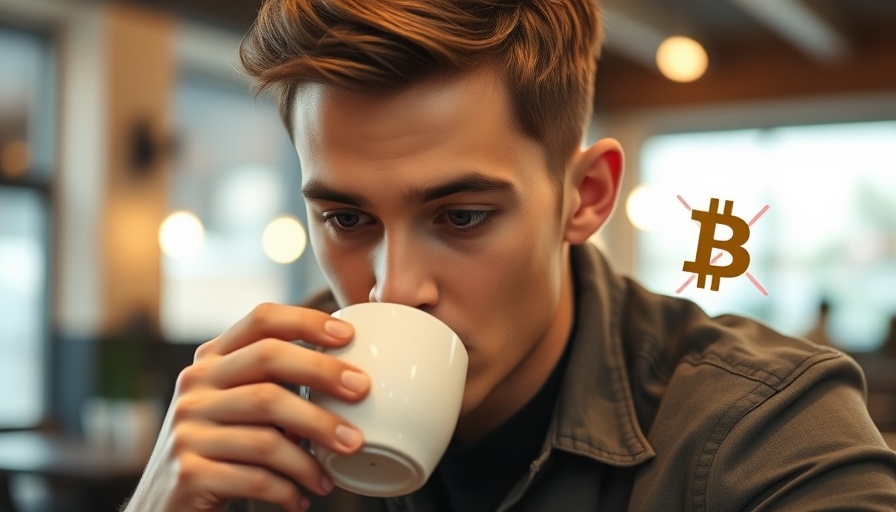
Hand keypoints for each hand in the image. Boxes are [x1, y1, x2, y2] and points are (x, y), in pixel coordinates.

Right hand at [124, 303, 370, 511]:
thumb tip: (349, 378)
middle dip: (322, 374)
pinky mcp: (188, 472)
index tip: (348, 334)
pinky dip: (287, 490)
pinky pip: (255, 478)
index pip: (260, 321)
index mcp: (210, 361)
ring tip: (336, 469)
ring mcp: (187, 429)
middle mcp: (195, 386)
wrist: (163, 505)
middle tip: (362, 392)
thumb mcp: (237, 407)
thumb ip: (274, 385)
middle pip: (267, 363)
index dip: (306, 320)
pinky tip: (302, 498)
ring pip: (267, 432)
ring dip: (312, 455)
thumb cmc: (219, 450)